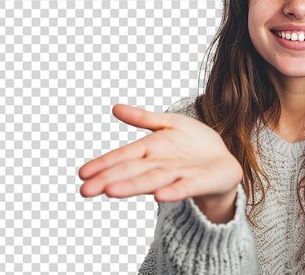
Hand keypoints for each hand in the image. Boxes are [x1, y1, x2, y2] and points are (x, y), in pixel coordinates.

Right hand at [78, 104, 242, 202]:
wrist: (222, 160)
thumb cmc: (194, 143)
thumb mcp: (170, 124)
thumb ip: (144, 119)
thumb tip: (115, 107)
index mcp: (150, 150)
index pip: (123, 156)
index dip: (104, 164)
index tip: (82, 173)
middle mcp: (159, 165)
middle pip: (131, 171)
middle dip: (109, 180)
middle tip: (85, 190)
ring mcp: (178, 175)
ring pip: (151, 181)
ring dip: (132, 186)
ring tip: (111, 191)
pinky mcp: (197, 183)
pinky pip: (184, 188)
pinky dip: (173, 192)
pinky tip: (160, 196)